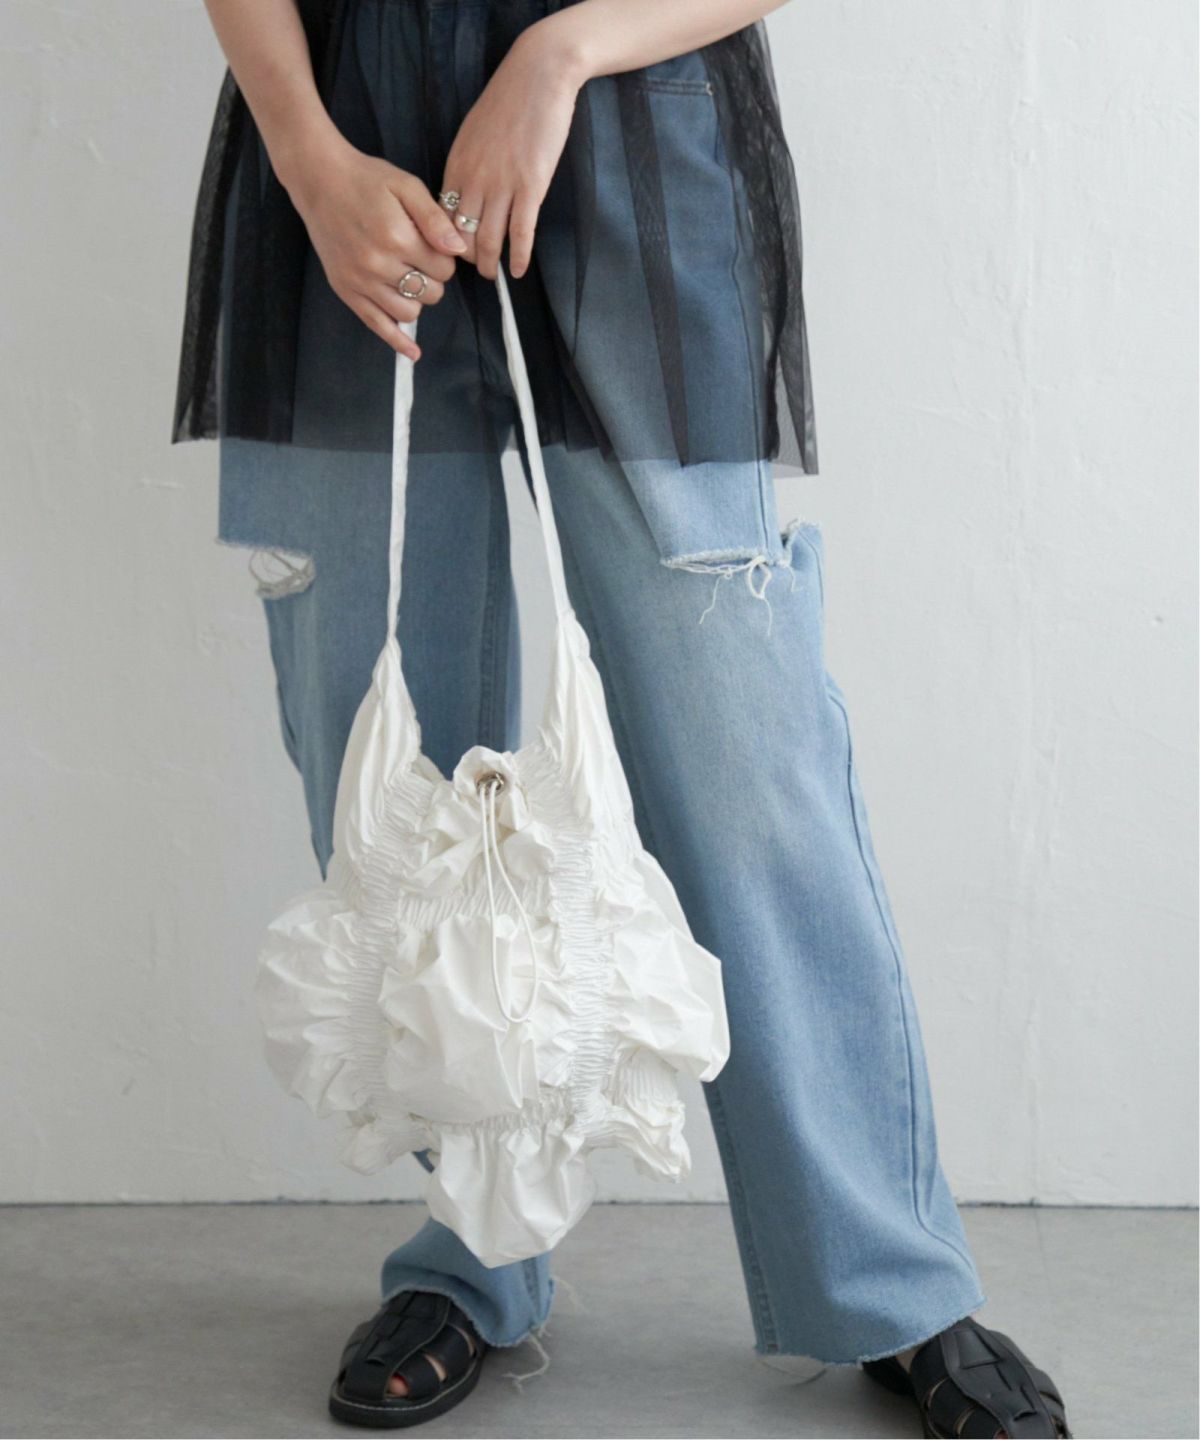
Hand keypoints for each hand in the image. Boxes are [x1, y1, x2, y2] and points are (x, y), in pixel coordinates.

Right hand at [281, 134, 467, 360]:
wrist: (320, 180)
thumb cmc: (366, 179)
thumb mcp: (407, 186)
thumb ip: (434, 219)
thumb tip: (457, 251)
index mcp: (397, 237)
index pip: (444, 268)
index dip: (446, 257)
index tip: (434, 244)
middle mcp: (378, 264)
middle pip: (431, 293)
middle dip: (434, 278)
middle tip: (421, 258)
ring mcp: (360, 281)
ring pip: (409, 313)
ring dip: (418, 299)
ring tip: (410, 277)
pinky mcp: (346, 290)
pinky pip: (376, 325)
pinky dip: (397, 341)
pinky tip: (413, 353)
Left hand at [442, 24, 585, 279]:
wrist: (538, 74)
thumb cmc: (508, 100)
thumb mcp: (473, 133)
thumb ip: (467, 165)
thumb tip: (465, 192)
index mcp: (457, 166)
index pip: (442, 217)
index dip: (446, 240)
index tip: (454, 253)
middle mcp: (474, 180)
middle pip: (462, 234)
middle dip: (466, 259)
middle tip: (475, 271)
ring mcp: (502, 185)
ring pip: (488, 239)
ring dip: (490, 264)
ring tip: (494, 276)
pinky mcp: (531, 187)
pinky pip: (520, 233)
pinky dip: (518, 256)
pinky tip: (518, 270)